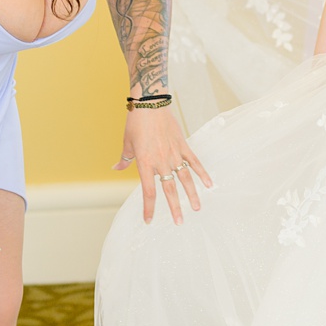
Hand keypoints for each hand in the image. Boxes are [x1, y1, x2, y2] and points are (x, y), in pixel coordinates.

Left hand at [119, 104, 210, 225]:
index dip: (149, 207)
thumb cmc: (135, 122)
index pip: (148, 191)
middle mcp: (161, 161)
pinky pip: (194, 162)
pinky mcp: (183, 145)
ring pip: (185, 179)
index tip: (149, 221)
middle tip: (179, 223)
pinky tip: (209, 185)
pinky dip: (202, 173)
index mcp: (145, 162)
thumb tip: (116, 167)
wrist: (150, 103)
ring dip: (191, 195)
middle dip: (174, 208)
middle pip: (169, 190)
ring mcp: (174, 153)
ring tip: (196, 208)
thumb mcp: (127, 142)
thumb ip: (124, 159)